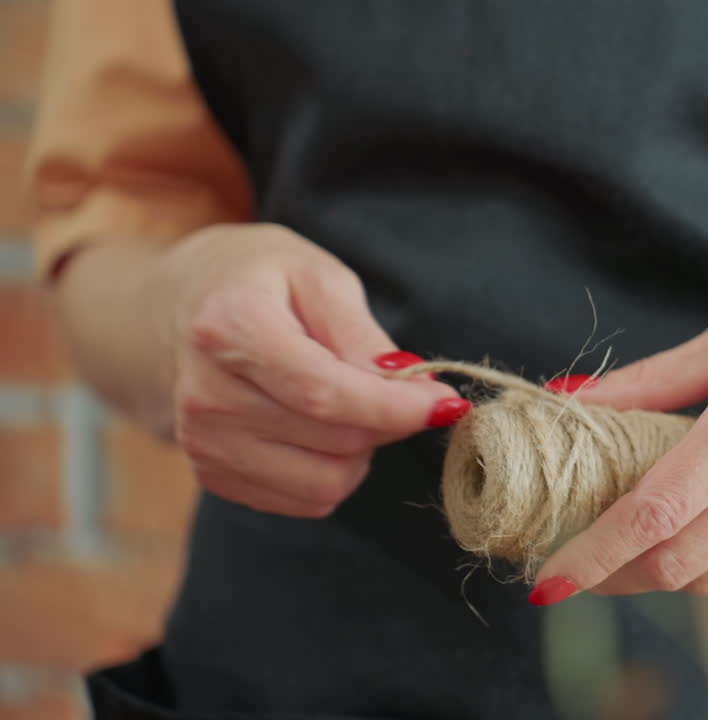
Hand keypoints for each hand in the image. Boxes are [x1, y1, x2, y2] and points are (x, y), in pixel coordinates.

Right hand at [158, 223, 469, 516]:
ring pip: (327, 482)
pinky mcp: (212, 476)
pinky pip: (307, 501)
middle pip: (335, 439)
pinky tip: (321, 430)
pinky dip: (334, 471)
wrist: (179, 306)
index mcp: (231, 327)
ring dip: (362, 451)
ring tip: (350, 404)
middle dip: (387, 420)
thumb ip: (364, 336)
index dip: (397, 407)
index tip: (446, 404)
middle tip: (397, 388)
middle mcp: (207, 394)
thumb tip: (413, 388)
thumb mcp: (319, 277)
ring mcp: (203, 443)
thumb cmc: (261, 281)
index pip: (326, 393)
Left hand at [530, 256, 707, 601]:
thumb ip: (652, 380)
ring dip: (666, 572)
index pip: (653, 512)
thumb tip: (574, 400)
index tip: (550, 576)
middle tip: (583, 559)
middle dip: (618, 573)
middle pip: (678, 563)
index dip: (594, 553)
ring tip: (637, 545)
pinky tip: (707, 534)